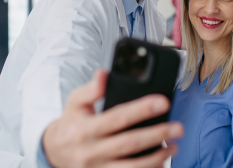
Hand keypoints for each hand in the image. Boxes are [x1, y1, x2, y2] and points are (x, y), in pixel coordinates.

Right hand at [43, 69, 183, 167]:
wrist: (54, 152)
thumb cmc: (72, 122)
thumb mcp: (75, 102)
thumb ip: (91, 89)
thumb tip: (104, 74)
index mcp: (85, 129)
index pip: (118, 117)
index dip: (142, 109)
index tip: (163, 102)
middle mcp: (91, 151)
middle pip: (129, 143)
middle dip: (157, 134)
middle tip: (178, 127)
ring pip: (132, 167)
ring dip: (157, 158)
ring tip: (174, 146)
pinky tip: (162, 164)